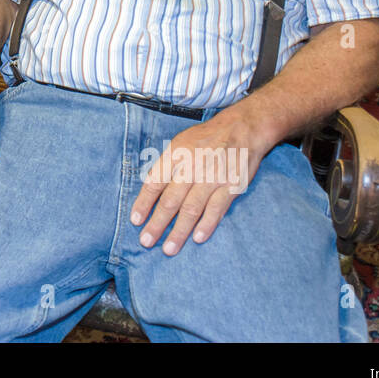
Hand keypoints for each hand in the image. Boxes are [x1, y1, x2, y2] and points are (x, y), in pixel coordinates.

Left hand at [129, 110, 270, 255]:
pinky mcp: (231, 186)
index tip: (135, 220)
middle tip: (146, 241)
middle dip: (157, 223)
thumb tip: (151, 190)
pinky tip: (197, 238)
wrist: (242, 128)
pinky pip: (217, 208)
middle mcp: (192, 167)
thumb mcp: (180, 143)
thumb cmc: (207, 138)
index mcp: (175, 155)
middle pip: (170, 200)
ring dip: (179, 231)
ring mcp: (212, 177)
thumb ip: (167, 165)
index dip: (143, 203)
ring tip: (168, 249)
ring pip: (192, 209)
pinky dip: (207, 224)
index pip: (154, 182)